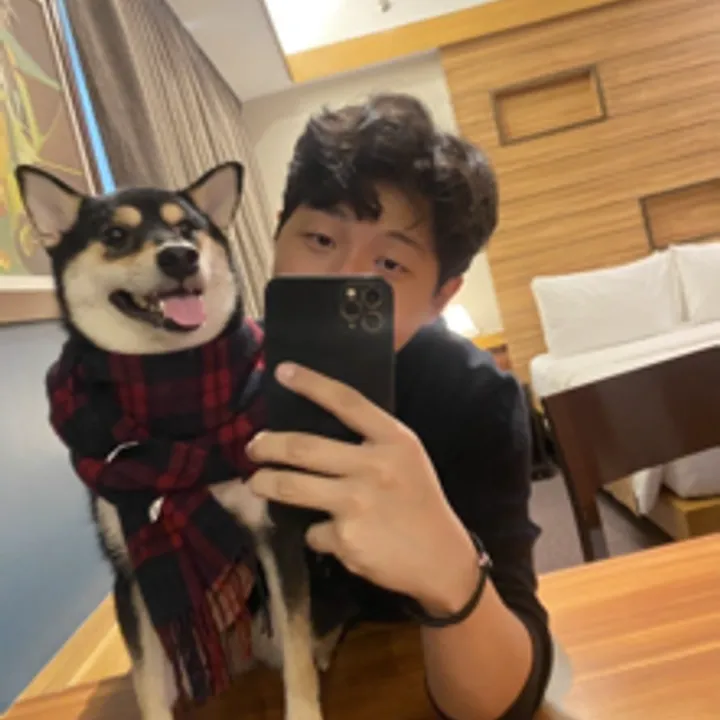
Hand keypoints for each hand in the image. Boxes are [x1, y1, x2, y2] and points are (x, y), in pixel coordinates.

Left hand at [247, 362, 478, 614]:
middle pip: (303, 448)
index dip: (311, 384)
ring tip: (257, 483)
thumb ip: (370, 442)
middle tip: (254, 447)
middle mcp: (374, 466)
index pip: (346, 402)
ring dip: (265, 484)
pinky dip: (317, 533)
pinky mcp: (346, 539)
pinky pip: (313, 531)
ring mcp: (358, 503)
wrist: (441, 558)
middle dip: (267, 445)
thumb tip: (312, 432)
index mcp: (393, 440)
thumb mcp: (405, 459)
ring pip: (291, 487)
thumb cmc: (418, 501)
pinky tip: (335, 536)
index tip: (281, 371)